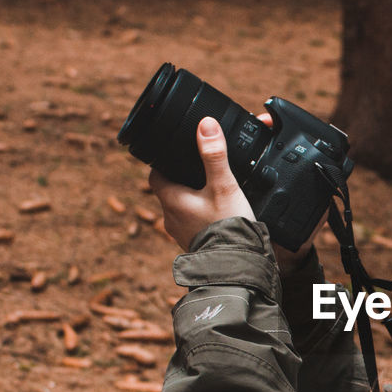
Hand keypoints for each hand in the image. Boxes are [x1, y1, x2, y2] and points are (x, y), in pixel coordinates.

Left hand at [149, 116, 254, 249]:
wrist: (236, 267)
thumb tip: (206, 125)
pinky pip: (193, 225)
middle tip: (200, 171)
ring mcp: (181, 234)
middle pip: (169, 191)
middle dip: (182, 181)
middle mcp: (171, 218)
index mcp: (171, 200)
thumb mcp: (223, 185)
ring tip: (213, 193)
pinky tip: (219, 215)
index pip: (155, 175)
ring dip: (193, 200)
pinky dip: (202, 217)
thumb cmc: (227, 227)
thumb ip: (214, 155)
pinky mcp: (195, 246)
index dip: (162, 163)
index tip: (173, 154)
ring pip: (181, 209)